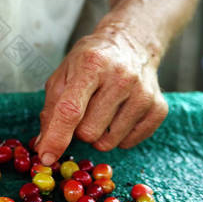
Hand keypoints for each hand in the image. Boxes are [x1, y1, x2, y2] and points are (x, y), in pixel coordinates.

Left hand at [35, 27, 167, 165]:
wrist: (130, 44)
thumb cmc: (89, 62)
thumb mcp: (62, 76)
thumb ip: (50, 111)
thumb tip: (43, 148)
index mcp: (91, 65)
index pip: (71, 109)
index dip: (57, 137)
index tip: (47, 157)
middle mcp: (121, 78)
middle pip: (88, 131)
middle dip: (78, 130)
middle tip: (83, 111)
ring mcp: (143, 94)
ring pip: (108, 142)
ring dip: (97, 134)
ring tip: (101, 111)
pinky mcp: (159, 109)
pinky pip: (128, 143)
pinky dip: (117, 136)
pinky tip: (118, 115)